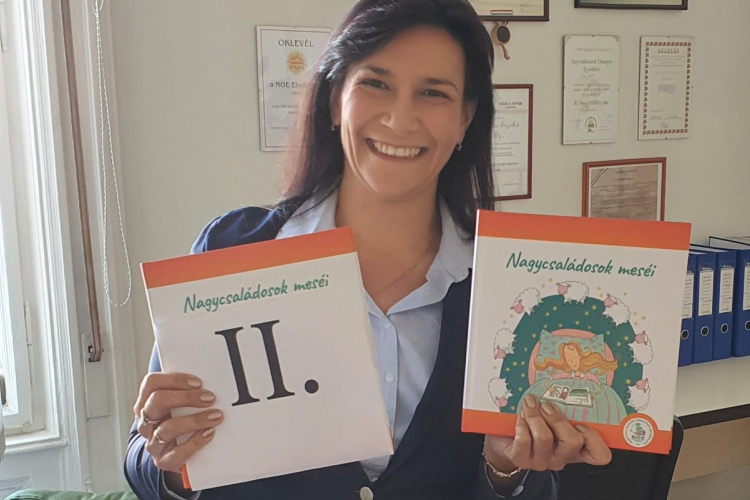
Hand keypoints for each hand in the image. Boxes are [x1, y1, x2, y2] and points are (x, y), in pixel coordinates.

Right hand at [134, 373, 223, 474]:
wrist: (177, 455)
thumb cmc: (181, 422)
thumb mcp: (179, 405)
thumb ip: (188, 391)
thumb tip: (213, 378)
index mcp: (147, 402)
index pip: (152, 383)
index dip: (174, 379)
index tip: (198, 382)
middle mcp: (146, 421)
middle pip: (157, 401)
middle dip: (186, 397)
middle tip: (209, 398)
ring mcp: (153, 442)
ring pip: (167, 428)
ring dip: (194, 420)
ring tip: (215, 416)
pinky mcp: (163, 461)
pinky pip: (177, 452)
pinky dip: (195, 441)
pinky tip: (209, 433)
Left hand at [484, 395, 611, 472]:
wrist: (506, 436)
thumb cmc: (535, 421)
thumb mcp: (553, 413)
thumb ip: (564, 405)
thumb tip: (567, 379)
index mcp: (576, 448)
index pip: (600, 455)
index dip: (594, 439)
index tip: (582, 423)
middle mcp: (561, 457)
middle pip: (572, 442)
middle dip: (558, 419)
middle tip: (546, 405)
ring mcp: (541, 461)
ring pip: (545, 439)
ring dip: (535, 416)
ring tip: (530, 404)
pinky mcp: (521, 459)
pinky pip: (524, 441)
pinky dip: (521, 423)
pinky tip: (519, 416)